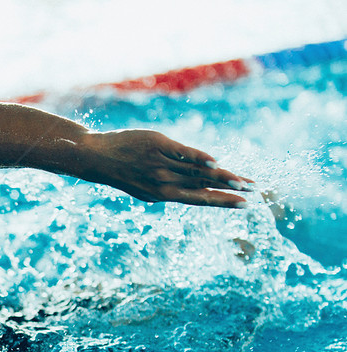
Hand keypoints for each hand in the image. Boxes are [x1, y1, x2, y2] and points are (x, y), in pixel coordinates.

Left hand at [79, 130, 252, 207]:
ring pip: (198, 172)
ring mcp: (161, 165)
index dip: (222, 202)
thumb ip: (171, 188)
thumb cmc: (124, 171)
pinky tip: (216, 163)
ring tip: (243, 181)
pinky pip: (184, 154)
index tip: (244, 205)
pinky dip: (200, 159)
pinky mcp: (158, 146)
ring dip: (223, 176)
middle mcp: (164, 182)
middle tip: (254, 192)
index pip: (199, 199)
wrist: (97, 157)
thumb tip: (197, 187)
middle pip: (204, 185)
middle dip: (231, 189)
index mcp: (162, 195)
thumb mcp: (146, 187)